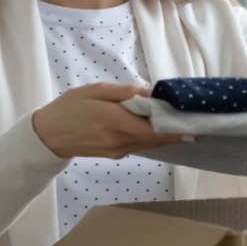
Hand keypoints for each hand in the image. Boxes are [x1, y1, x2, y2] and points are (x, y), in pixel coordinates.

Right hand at [32, 82, 194, 158]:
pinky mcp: (116, 154)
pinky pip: (140, 145)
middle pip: (157, 138)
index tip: (194, 122)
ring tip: (183, 123)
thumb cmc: (70, 108)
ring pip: (150, 143)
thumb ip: (124, 93)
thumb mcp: (96, 91)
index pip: (155, 128)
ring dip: (166, 135)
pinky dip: (152, 137)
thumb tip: (150, 93)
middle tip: (198, 122)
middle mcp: (121, 140)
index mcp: (116, 122)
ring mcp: (119, 150)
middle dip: (177, 131)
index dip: (176, 127)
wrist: (49, 136)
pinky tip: (158, 127)